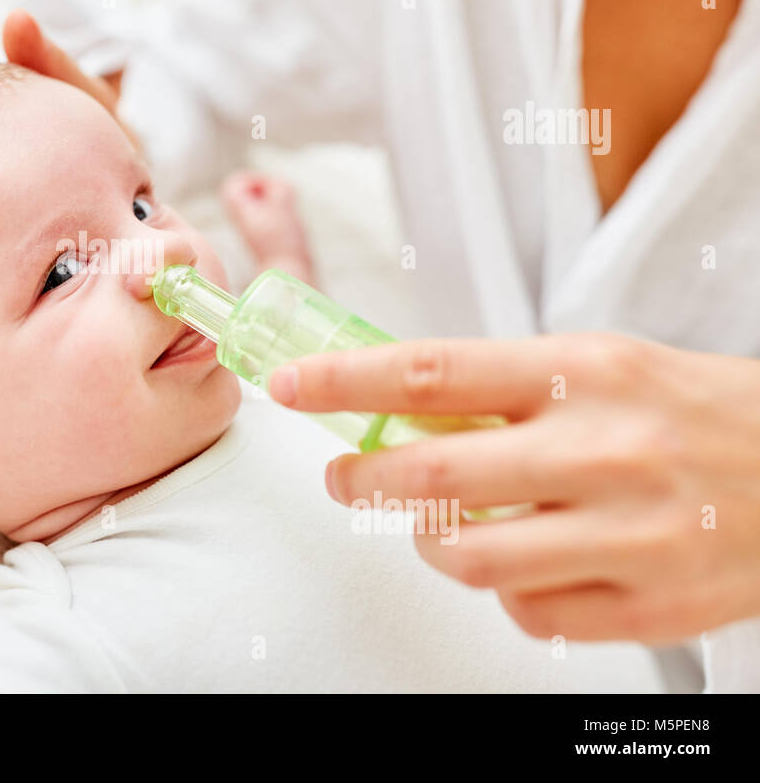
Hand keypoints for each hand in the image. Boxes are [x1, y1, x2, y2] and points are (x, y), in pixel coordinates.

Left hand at [267, 333, 759, 643]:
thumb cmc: (684, 410)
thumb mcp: (595, 366)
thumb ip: (497, 387)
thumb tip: (387, 405)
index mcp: (581, 373)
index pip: (431, 372)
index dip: (345, 381)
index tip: (293, 385)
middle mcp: (604, 450)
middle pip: (433, 475)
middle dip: (361, 480)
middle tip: (344, 477)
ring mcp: (629, 534)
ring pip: (468, 557)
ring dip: (427, 541)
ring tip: (434, 523)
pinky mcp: (649, 604)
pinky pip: (527, 612)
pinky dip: (502, 590)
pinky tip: (519, 562)